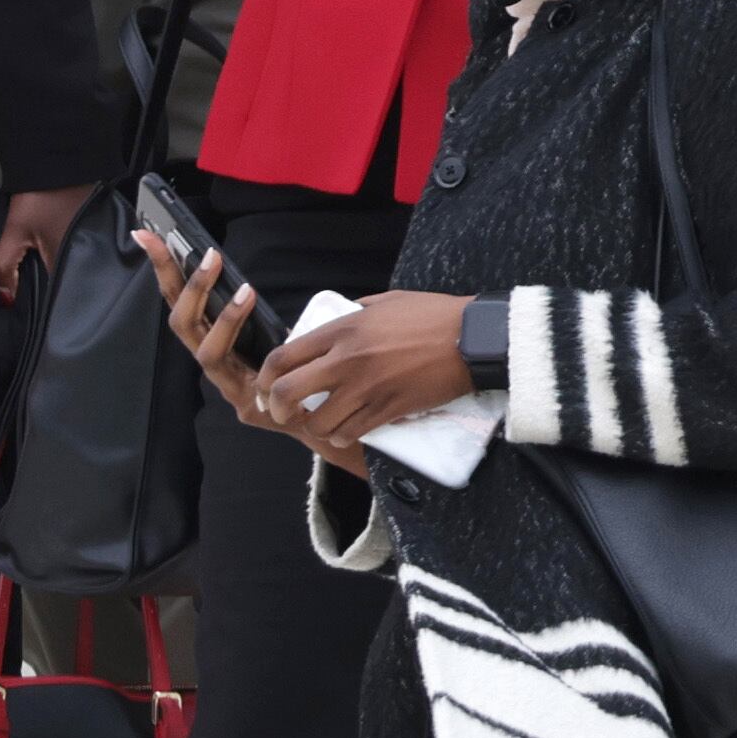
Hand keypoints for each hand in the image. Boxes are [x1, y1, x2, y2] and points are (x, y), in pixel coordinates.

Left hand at [0, 185, 93, 305]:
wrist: (58, 163)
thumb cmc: (37, 199)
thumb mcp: (15, 232)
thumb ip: (5, 266)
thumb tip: (6, 298)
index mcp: (70, 258)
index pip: (64, 294)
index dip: (51, 305)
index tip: (41, 314)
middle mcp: (90, 253)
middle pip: (75, 283)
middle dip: (59, 293)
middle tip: (43, 301)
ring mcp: (97, 241)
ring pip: (81, 269)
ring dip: (67, 277)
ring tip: (52, 285)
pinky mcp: (99, 232)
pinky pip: (86, 255)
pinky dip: (75, 261)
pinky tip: (65, 263)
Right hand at [133, 227, 284, 447]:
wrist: (321, 416)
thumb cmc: (293, 367)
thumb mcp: (272, 330)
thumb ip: (254, 310)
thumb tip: (241, 271)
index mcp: (211, 339)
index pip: (179, 301)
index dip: (163, 269)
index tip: (146, 233)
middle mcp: (211, 361)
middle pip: (181, 323)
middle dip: (187, 286)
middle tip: (209, 254)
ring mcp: (225, 386)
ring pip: (205, 350)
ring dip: (222, 317)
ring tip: (244, 290)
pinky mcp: (246, 406)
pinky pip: (236, 372)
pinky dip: (239, 336)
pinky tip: (252, 311)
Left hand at [251, 291, 477, 466]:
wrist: (471, 339)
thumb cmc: (432, 315)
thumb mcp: (385, 302)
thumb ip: (354, 314)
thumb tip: (336, 321)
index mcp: (343, 329)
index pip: (284, 356)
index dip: (265, 377)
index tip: (265, 386)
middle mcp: (347, 359)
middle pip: (288, 392)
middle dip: (277, 408)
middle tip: (282, 412)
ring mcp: (367, 388)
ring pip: (319, 422)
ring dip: (315, 426)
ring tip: (322, 423)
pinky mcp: (389, 409)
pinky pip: (350, 432)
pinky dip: (343, 435)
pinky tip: (347, 430)